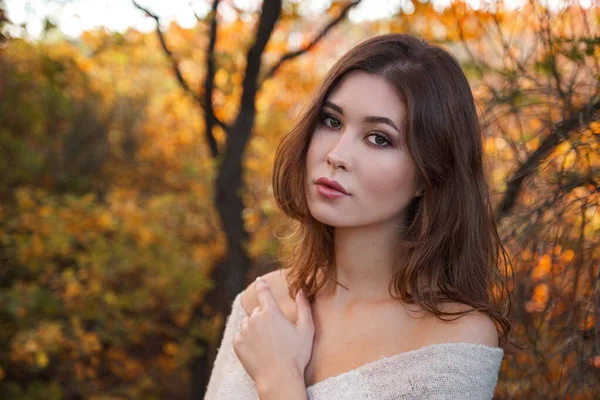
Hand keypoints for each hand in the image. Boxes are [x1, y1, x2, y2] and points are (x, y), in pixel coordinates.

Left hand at [233, 276, 314, 391]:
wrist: (279, 378)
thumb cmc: (296, 356)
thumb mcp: (306, 330)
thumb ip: (304, 307)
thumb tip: (301, 290)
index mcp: (271, 312)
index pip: (264, 291)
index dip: (262, 284)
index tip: (259, 280)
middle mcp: (255, 318)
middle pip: (258, 311)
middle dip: (265, 317)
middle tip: (276, 334)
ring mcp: (244, 331)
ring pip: (248, 323)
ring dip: (254, 327)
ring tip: (266, 343)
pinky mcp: (237, 344)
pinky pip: (240, 335)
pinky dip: (246, 339)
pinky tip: (257, 349)